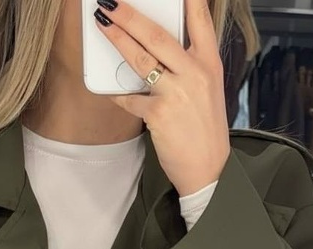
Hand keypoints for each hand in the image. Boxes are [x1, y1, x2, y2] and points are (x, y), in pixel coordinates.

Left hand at [94, 0, 230, 196]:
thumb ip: (189, 66)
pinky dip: (119, 93)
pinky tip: (110, 88)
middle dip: (130, 15)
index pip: (200, 20)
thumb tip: (161, 49)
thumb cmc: (204, 130)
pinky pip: (130, 97)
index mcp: (209, 64)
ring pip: (140, 59)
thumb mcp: (207, 90)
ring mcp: (176, 92)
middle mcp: (195, 73)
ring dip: (118, 40)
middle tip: (111, 3)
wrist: (208, 168)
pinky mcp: (159, 114)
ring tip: (103, 25)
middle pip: (157, 35)